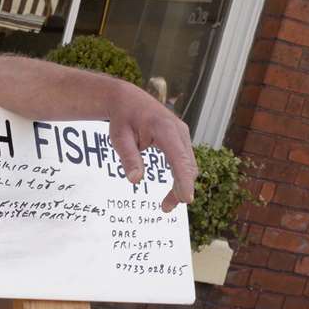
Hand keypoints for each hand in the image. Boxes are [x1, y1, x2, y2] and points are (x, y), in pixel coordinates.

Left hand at [106, 86, 196, 212]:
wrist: (128, 100)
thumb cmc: (122, 118)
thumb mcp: (119, 138)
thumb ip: (129, 158)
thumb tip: (134, 180)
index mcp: (164, 129)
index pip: (178, 158)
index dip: (183, 180)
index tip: (187, 199)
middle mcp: (179, 131)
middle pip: (188, 166)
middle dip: (181, 188)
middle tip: (165, 209)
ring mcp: (182, 134)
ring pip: (189, 165)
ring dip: (181, 185)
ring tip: (166, 205)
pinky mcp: (180, 139)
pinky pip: (185, 161)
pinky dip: (180, 176)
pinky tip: (172, 189)